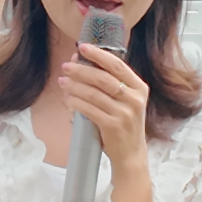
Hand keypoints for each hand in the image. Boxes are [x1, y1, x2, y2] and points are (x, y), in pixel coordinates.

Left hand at [66, 39, 153, 178]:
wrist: (130, 153)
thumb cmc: (124, 123)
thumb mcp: (126, 101)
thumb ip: (110, 83)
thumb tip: (80, 62)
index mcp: (139, 88)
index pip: (118, 66)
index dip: (99, 55)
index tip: (83, 47)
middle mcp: (134, 99)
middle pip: (103, 78)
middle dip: (82, 70)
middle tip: (66, 66)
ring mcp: (125, 113)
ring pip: (94, 94)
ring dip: (75, 86)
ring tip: (62, 81)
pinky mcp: (113, 126)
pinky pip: (89, 110)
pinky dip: (76, 103)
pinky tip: (68, 99)